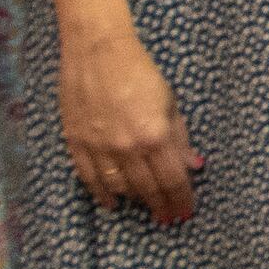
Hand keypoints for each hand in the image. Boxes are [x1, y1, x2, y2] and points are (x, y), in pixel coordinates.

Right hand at [60, 24, 201, 224]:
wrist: (97, 51)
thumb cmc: (139, 72)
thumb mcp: (170, 103)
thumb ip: (180, 138)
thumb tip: (193, 166)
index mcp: (154, 135)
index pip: (172, 180)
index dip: (180, 199)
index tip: (185, 212)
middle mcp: (126, 146)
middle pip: (147, 189)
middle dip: (161, 206)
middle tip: (168, 217)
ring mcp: (98, 146)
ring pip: (119, 187)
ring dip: (134, 201)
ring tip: (145, 207)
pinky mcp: (76, 142)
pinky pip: (89, 177)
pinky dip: (101, 193)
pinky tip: (112, 202)